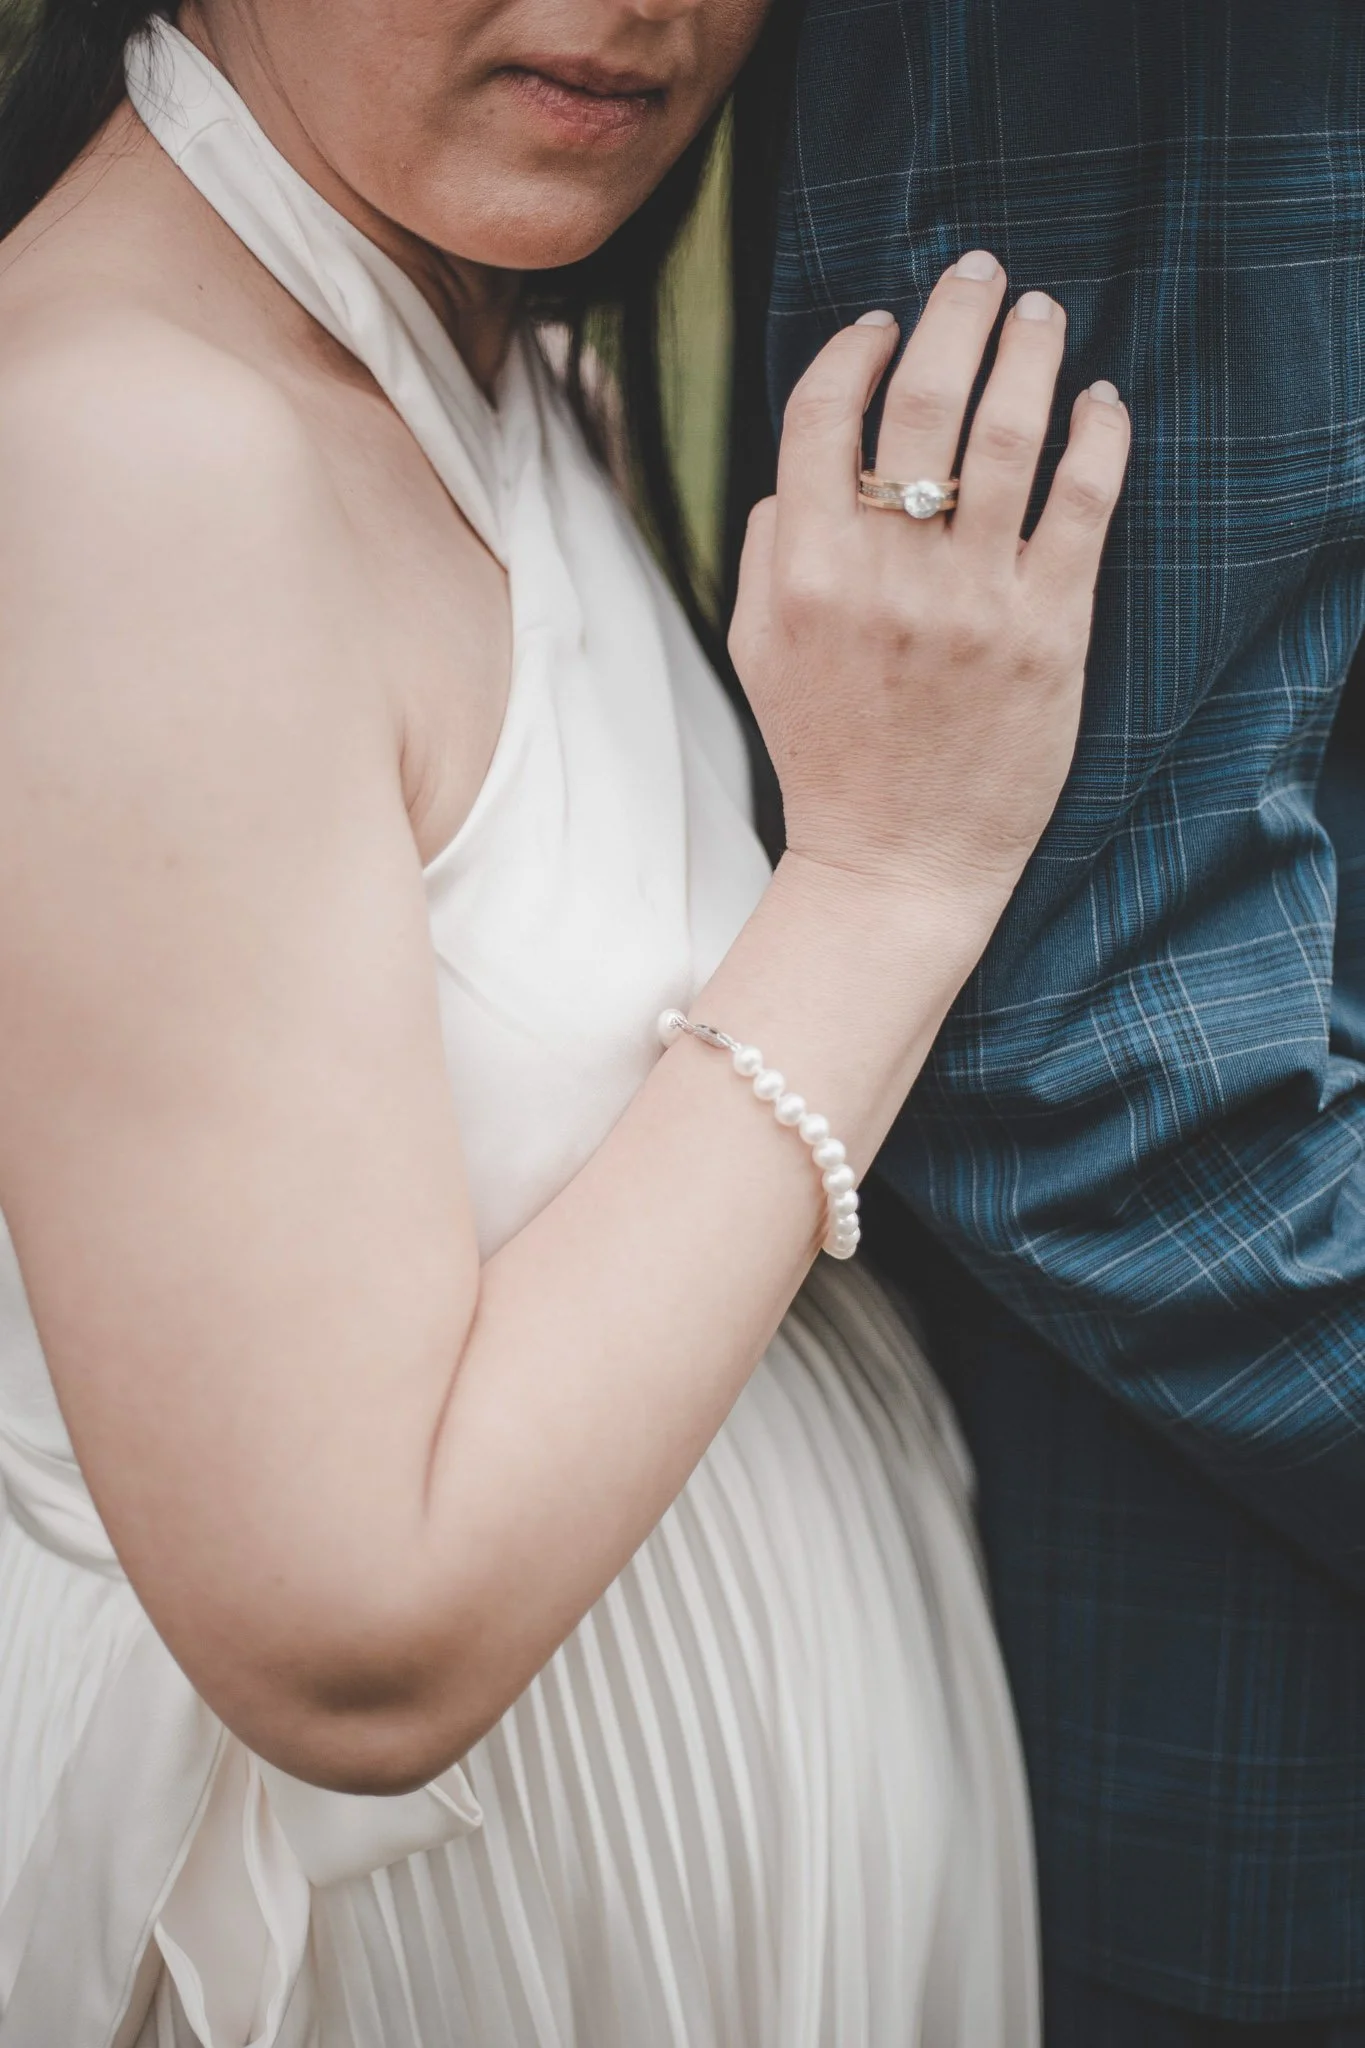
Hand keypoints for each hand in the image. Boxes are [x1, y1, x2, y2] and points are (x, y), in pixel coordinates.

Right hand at [729, 253, 1129, 906]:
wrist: (896, 861)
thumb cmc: (825, 753)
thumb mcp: (754, 651)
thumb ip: (766, 548)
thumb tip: (801, 467)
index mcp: (803, 570)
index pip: (823, 416)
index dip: (852, 350)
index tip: (879, 322)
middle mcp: (886, 573)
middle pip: (923, 399)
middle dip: (954, 314)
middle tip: (980, 271)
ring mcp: (972, 599)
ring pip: (1009, 433)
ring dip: (1029, 352)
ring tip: (1040, 314)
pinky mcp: (1047, 631)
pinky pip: (1082, 503)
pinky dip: (1097, 435)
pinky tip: (1101, 401)